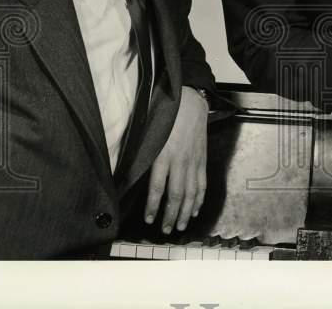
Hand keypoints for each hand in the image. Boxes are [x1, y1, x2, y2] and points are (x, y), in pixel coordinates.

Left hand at [144, 86, 208, 232]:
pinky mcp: (202, 159)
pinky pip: (202, 183)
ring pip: (191, 193)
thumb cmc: (167, 116)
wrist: (192, 102)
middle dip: (171, 215)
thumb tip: (129, 174)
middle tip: (166, 230)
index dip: (153, 206)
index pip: (158, 187)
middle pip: (176, 195)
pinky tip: (195, 210)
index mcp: (164, 155)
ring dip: (186, 212)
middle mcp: (180, 161)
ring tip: (181, 226)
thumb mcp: (150, 133)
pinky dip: (200, 199)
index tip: (148, 219)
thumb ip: (143, 154)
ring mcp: (194, 161)